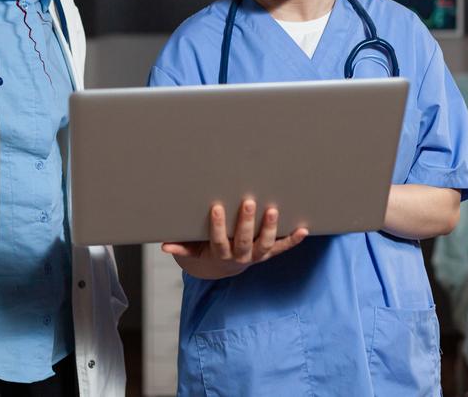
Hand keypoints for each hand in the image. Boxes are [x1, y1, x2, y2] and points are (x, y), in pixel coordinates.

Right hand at [161, 199, 307, 279]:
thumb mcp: (194, 250)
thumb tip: (164, 246)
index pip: (218, 240)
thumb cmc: (208, 250)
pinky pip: (282, 248)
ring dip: (270, 228)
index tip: (216, 207)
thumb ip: (182, 248)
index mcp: (221, 253)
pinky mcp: (269, 253)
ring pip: (265, 245)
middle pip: (244, 241)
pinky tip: (303, 230)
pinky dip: (293, 240)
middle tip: (249, 202)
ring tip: (272, 210)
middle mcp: (241, 256)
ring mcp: (257, 256)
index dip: (218, 226)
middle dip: (247, 222)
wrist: (226, 267)